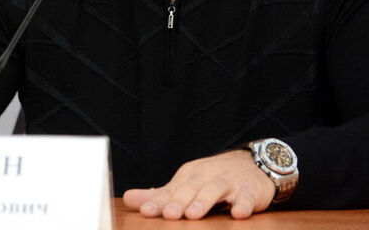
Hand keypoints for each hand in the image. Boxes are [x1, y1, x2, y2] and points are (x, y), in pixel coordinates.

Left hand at [123, 149, 274, 219]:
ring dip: (204, 202)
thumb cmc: (212, 178)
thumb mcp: (185, 183)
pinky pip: (246, 198)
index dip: (158, 201)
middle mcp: (206, 176)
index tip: (146, 211)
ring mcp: (228, 182)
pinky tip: (238, 214)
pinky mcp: (249, 191)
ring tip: (193, 215)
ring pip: (214, 190)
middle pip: (191, 188)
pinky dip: (243, 204)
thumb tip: (129, 198)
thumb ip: (160, 195)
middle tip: (168, 214)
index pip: (172, 190)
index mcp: (189, 175)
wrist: (250, 164)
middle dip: (179, 202)